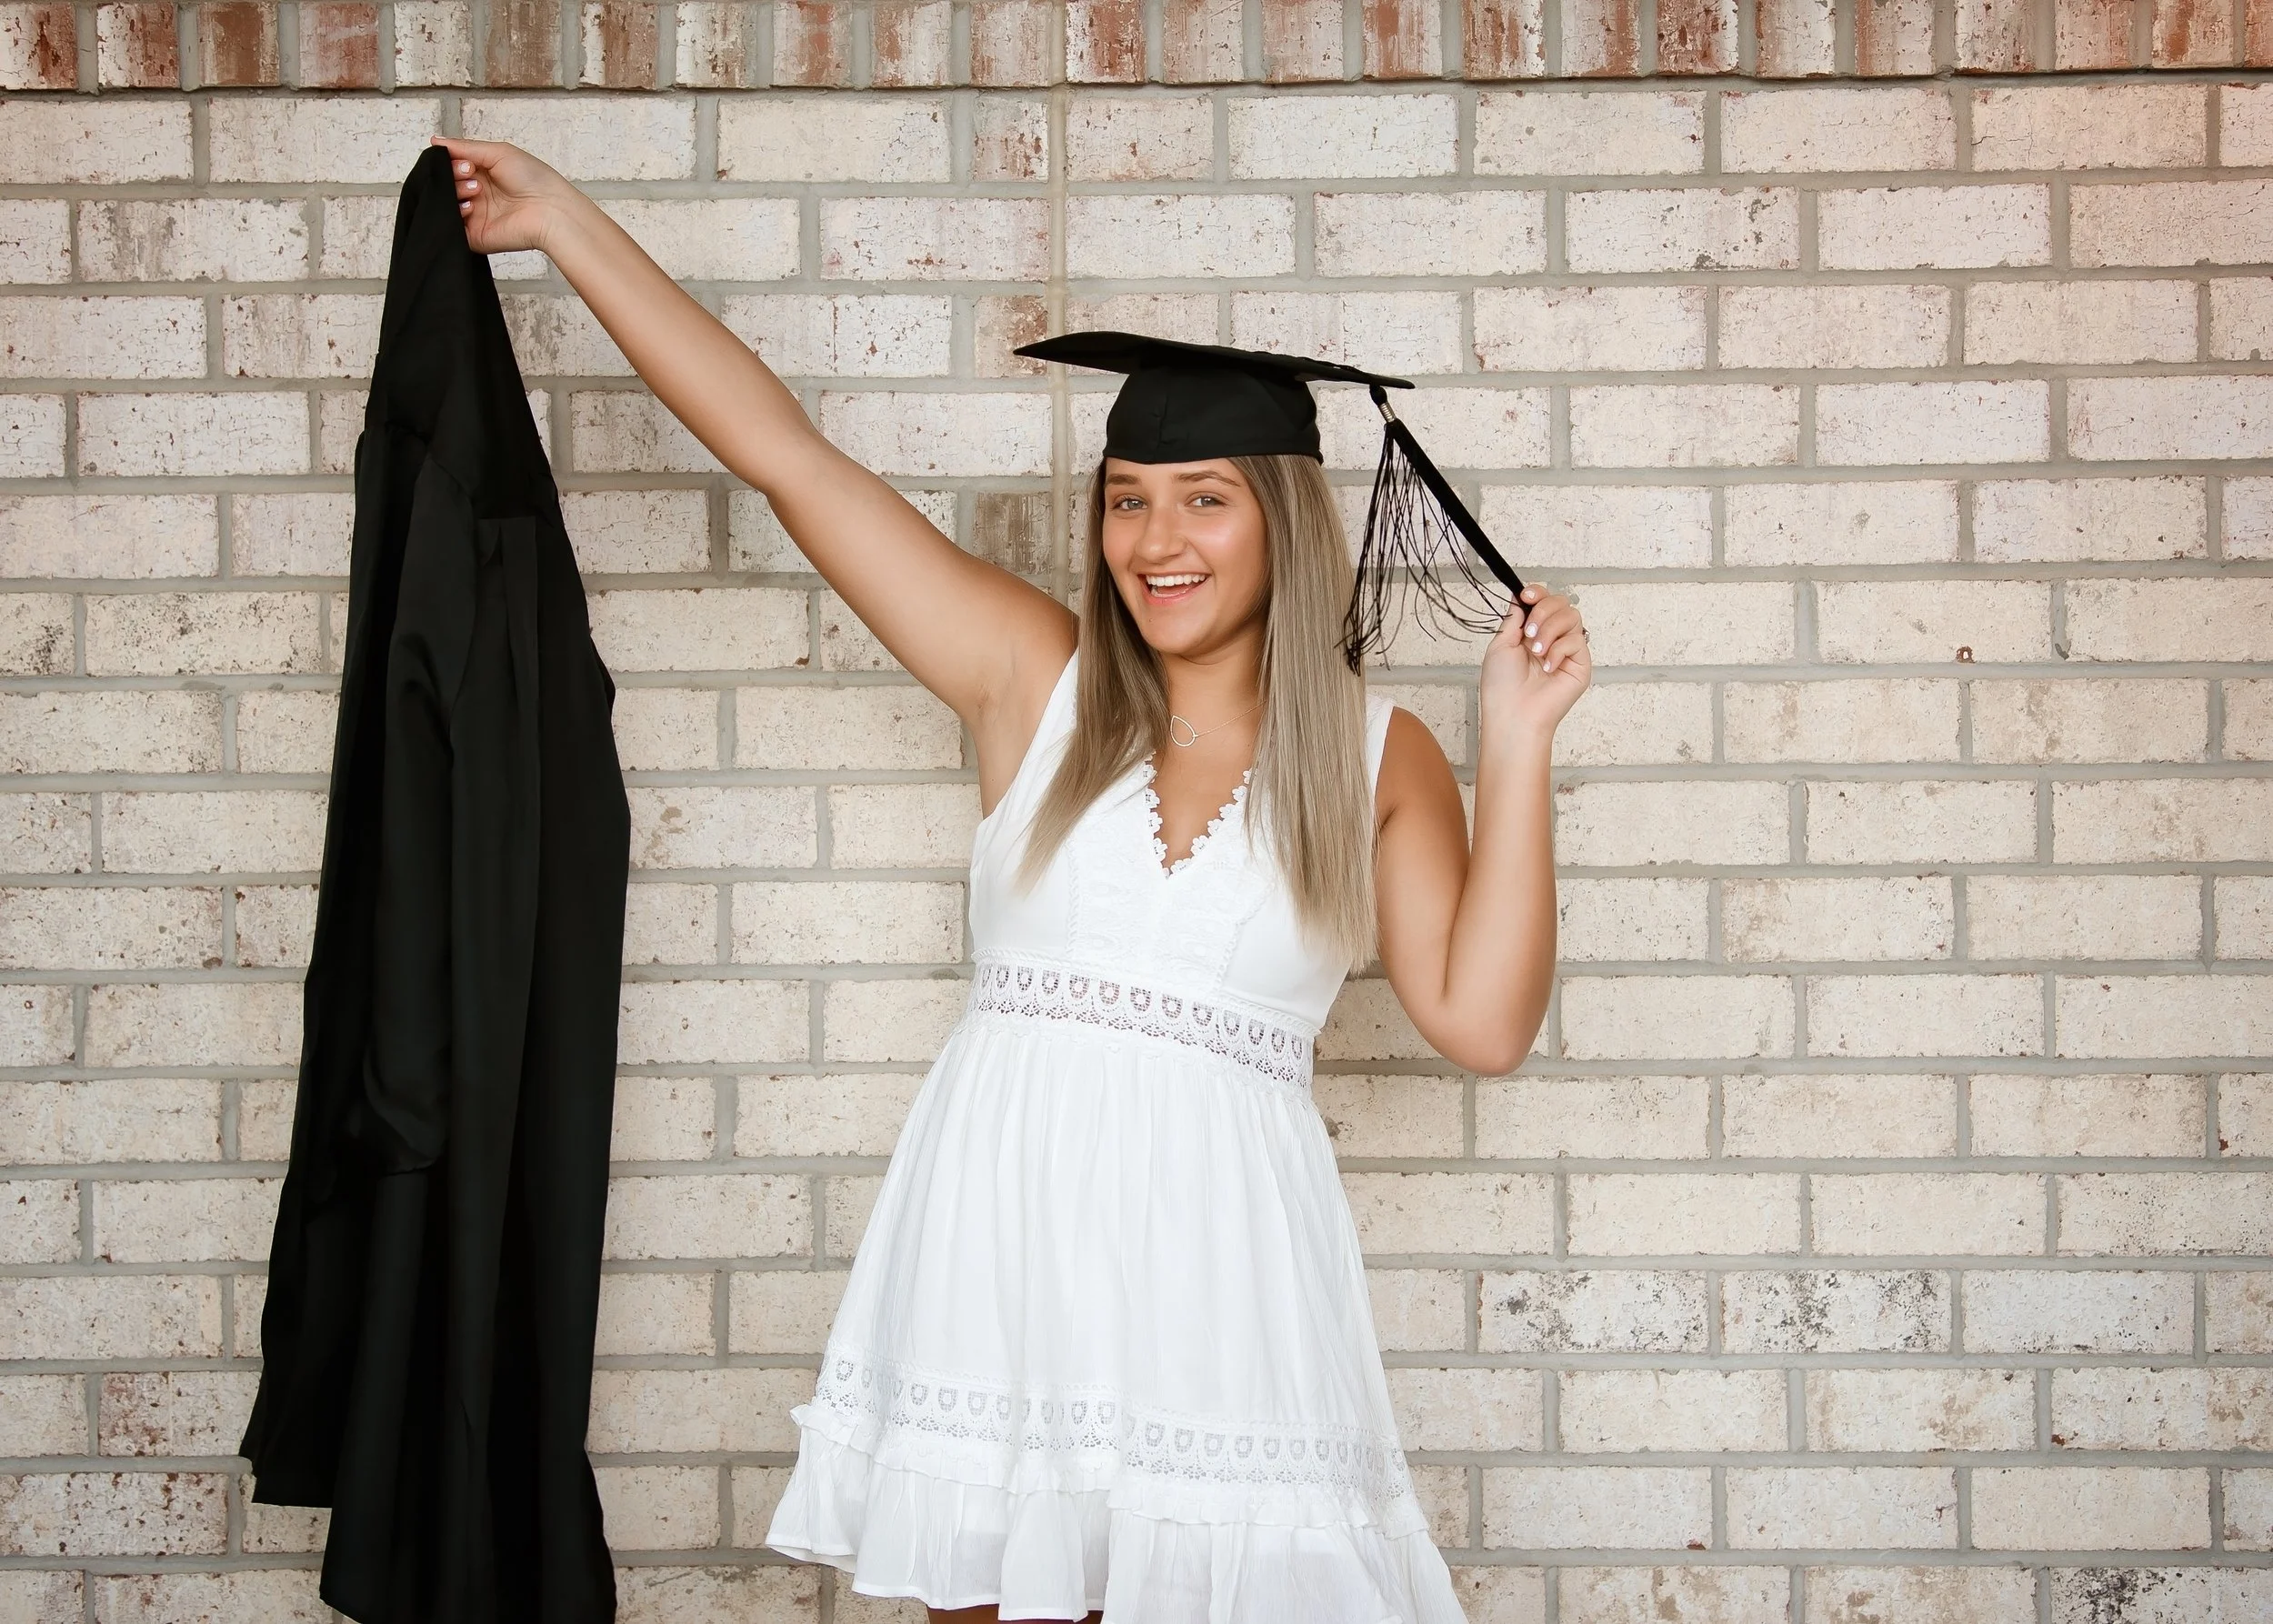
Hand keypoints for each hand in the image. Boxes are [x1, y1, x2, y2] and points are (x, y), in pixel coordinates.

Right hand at [426, 134, 573, 257]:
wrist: (551, 211)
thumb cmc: (534, 179)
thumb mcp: (499, 152)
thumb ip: (465, 147)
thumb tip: (435, 140)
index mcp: (483, 175)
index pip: (451, 166)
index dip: (451, 162)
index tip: (465, 162)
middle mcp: (477, 195)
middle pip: (445, 183)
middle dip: (452, 174)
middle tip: (470, 174)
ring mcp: (475, 216)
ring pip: (444, 202)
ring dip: (455, 191)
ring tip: (476, 190)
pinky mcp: (474, 236)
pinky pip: (450, 225)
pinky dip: (455, 213)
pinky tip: (472, 207)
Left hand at [1480, 583, 1590, 740]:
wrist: (1513, 714)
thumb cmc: (1502, 686)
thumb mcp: (1502, 643)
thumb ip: (1515, 618)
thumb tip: (1521, 595)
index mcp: (1531, 632)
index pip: (1543, 600)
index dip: (1538, 592)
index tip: (1526, 595)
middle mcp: (1551, 638)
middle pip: (1561, 602)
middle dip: (1543, 611)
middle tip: (1529, 633)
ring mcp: (1567, 650)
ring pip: (1571, 616)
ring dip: (1550, 629)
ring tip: (1536, 651)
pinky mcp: (1580, 664)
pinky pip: (1577, 640)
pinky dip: (1559, 650)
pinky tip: (1547, 667)